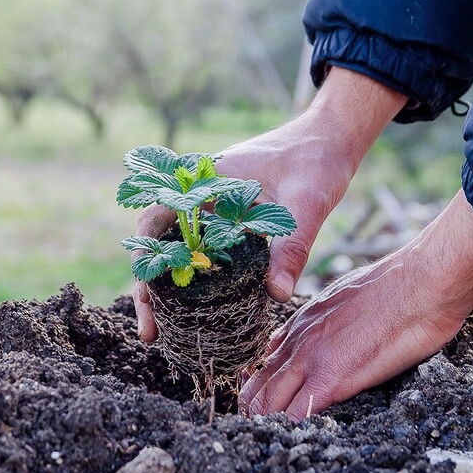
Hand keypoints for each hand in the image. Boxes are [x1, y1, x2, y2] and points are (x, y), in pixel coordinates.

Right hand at [134, 67, 407, 340]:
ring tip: (162, 332)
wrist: (330, 140)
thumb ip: (291, 247)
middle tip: (151, 332)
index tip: (145, 295)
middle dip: (149, 288)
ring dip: (167, 289)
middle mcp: (198, 197)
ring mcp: (210, 210)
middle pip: (158, 244)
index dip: (143, 257)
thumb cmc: (314, 161)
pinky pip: (201, 252)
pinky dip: (193, 279)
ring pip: (176, 251)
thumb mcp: (306, 204)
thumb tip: (278, 295)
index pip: (153, 219)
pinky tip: (195, 310)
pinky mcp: (226, 223)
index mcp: (202, 182)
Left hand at [239, 190, 472, 419]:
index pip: (266, 361)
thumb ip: (326, 319)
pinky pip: (298, 413)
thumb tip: (332, 333)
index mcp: (301, 323)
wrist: (419, 282)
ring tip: (262, 441)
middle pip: (259, 385)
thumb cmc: (394, 288)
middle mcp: (297, 341)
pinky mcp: (332, 378)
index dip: (259, 385)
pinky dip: (291, 430)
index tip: (258, 401)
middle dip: (252, 409)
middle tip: (251, 428)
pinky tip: (290, 441)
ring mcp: (310, 360)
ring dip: (264, 423)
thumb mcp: (344, 297)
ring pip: (269, 402)